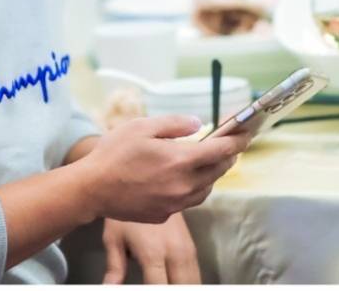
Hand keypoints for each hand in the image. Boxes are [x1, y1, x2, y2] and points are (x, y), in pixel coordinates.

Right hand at [78, 115, 248, 223]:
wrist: (92, 188)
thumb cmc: (114, 153)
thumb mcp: (142, 126)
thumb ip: (174, 124)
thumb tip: (198, 124)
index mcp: (180, 160)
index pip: (220, 150)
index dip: (237, 141)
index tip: (246, 134)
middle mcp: (183, 185)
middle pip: (217, 171)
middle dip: (228, 156)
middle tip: (231, 145)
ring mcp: (174, 203)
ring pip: (206, 189)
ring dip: (213, 174)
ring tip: (211, 161)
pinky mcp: (164, 214)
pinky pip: (188, 200)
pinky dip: (194, 187)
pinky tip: (184, 179)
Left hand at [102, 213, 199, 284]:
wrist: (147, 183)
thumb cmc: (126, 212)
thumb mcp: (113, 237)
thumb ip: (115, 267)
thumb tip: (110, 287)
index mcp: (153, 253)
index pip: (160, 288)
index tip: (144, 290)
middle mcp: (174, 252)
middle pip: (182, 287)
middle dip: (171, 290)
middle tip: (157, 283)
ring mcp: (187, 249)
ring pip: (194, 282)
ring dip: (182, 286)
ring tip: (165, 282)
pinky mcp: (192, 246)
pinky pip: (196, 274)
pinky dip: (189, 282)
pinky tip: (177, 282)